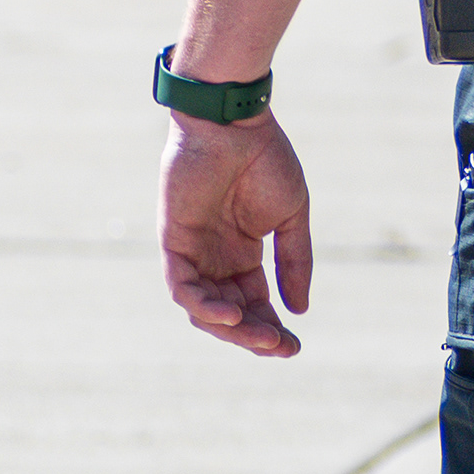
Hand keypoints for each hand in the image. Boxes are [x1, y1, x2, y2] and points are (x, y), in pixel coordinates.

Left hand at [159, 114, 313, 358]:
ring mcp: (192, 253)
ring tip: (262, 338)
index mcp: (243, 253)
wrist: (234, 125)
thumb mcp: (291, 216)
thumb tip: (300, 309)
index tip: (295, 347)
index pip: (254, 303)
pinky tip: (230, 315)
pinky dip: (202, 305)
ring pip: (203, 308)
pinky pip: (182, 286)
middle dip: (254, 335)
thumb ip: (294, 262)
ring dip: (232, 328)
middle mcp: (215, 259)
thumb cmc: (265, 161)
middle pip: (229, 313)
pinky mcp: (173, 243)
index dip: (272, 327)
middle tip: (281, 348)